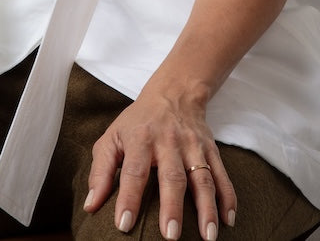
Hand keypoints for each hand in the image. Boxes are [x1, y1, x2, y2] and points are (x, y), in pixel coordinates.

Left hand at [84, 87, 236, 239]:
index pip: (133, 171)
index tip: (124, 225)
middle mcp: (169, 142)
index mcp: (140, 139)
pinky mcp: (211, 149)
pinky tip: (228, 221)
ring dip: (207, 209)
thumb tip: (91, 205)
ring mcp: (193, 146)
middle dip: (172, 207)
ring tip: (207, 237)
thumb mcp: (112, 138)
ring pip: (202, 178)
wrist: (174, 93)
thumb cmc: (138, 122)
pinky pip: (222, 175)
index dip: (128, 198)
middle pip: (172, 177)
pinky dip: (228, 198)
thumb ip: (100, 171)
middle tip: (171, 236)